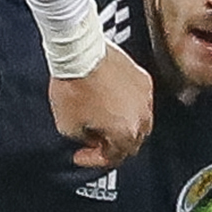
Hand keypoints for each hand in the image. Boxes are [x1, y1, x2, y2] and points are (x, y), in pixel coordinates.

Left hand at [50, 41, 152, 168]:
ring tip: (103, 122)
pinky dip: (126, 106)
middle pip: (131, 143)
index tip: (80, 154)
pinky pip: (138, 100)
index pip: (113, 157)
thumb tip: (89, 136)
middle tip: (92, 141)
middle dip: (110, 145)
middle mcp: (141, 117)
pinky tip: (111, 102)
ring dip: (122, 126)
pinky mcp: (142, 78)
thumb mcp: (67, 126)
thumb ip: (83, 138)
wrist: (80, 51)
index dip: (93, 159)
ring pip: (138, 122)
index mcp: (125, 133)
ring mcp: (144, 96)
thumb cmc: (74, 85)